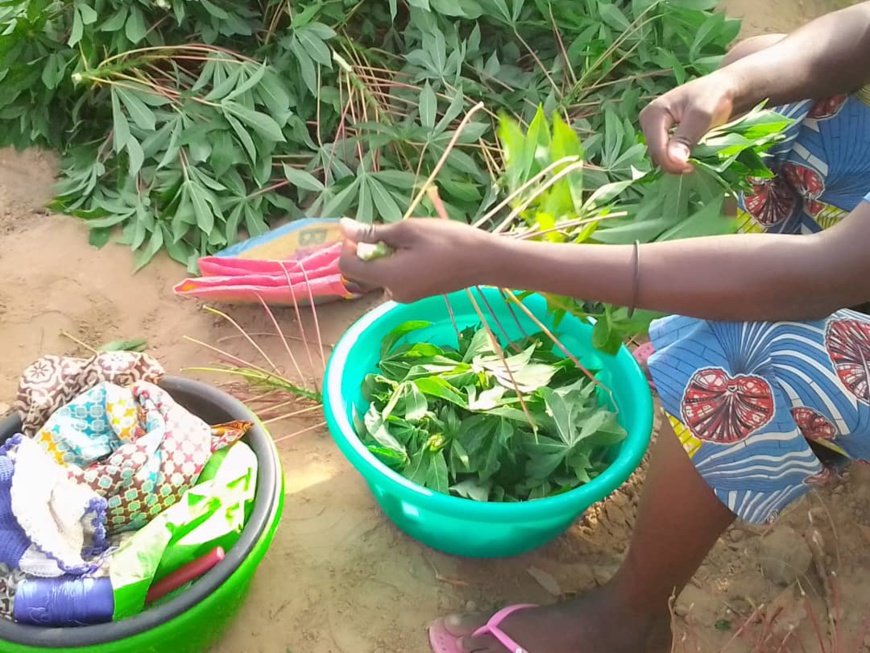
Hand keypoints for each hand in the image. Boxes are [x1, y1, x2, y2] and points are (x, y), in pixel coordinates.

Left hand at [339, 218, 496, 302]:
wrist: (484, 261)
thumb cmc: (448, 240)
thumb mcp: (408, 230)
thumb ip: (373, 232)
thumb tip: (343, 227)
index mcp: (389, 277)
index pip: (348, 266)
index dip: (347, 246)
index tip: (363, 230)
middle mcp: (393, 293)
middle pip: (362, 273)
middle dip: (367, 251)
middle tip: (391, 233)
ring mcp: (405, 296)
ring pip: (378, 274)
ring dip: (384, 256)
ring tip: (410, 240)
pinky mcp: (415, 294)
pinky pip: (393, 279)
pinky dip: (396, 263)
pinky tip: (417, 251)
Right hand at [639, 70, 738, 173]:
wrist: (725, 89)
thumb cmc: (715, 96)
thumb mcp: (702, 115)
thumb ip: (686, 138)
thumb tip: (674, 160)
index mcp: (652, 113)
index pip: (656, 148)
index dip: (671, 163)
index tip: (692, 168)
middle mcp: (648, 122)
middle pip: (656, 154)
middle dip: (673, 163)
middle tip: (694, 166)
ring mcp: (654, 130)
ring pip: (660, 157)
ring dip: (676, 163)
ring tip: (694, 162)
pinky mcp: (662, 136)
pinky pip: (665, 155)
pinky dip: (677, 160)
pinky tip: (690, 157)